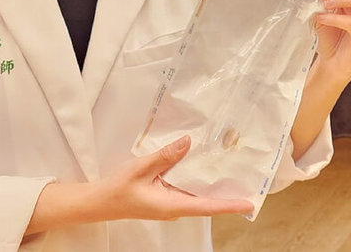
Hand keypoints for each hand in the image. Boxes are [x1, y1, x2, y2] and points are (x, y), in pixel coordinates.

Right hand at [25, 136, 251, 234]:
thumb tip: (188, 142)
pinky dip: (200, 182)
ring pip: (199, 196)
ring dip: (215, 188)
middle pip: (208, 202)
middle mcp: (176, 206)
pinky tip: (207, 170)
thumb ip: (165, 156)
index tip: (249, 204)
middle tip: (250, 185)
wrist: (100, 201)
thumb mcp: (141, 169)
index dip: (229, 205)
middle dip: (228, 196)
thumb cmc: (118, 189)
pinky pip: (188, 190)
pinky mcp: (166, 197)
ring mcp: (171, 203)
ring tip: (235, 176)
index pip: (207, 206)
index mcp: (172, 205)